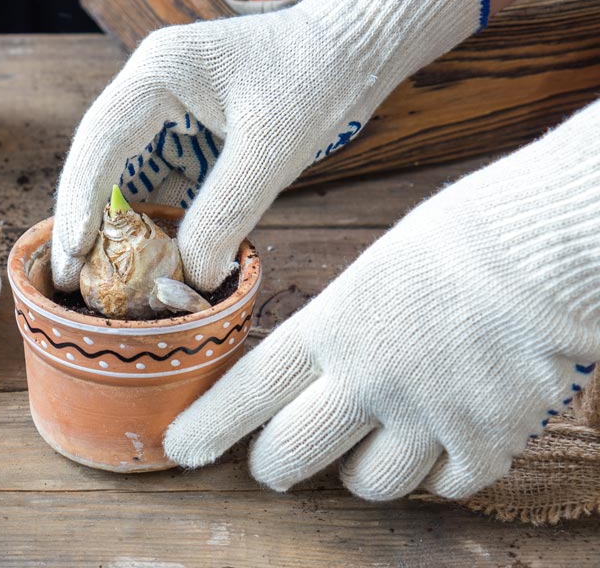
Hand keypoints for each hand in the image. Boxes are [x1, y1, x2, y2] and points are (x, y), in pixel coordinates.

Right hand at [52, 0, 487, 293]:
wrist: (360, 42)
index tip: (69, 257)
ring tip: (100, 278)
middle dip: (84, 218)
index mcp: (157, 71)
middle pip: (97, 157)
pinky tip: (148, 254)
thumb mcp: (272, 152)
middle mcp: (148, 83)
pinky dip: (151, 215)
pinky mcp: (187, 124)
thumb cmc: (319, 79)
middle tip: (69, 280)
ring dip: (114, 221)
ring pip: (122, 170)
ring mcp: (164, 103)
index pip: (99, 141)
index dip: (80, 203)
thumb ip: (224, 214)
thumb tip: (186, 279)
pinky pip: (156, 175)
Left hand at [164, 101, 599, 499]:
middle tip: (274, 463)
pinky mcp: (485, 442)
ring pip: (366, 485)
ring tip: (373, 438)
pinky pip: (443, 486)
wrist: (547, 249)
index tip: (180, 449)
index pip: (249, 391)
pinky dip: (437, 471)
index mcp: (332, 326)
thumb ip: (336, 325)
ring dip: (359, 470)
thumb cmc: (461, 240)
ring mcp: (426, 417)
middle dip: (274, 465)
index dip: (208, 427)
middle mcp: (367, 379)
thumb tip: (311, 364)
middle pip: (291, 456)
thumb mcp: (371, 270)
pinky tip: (443, 437)